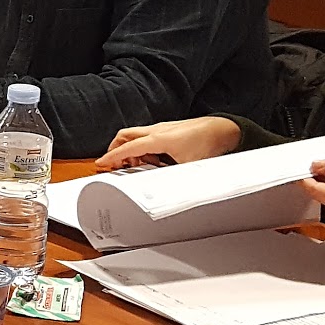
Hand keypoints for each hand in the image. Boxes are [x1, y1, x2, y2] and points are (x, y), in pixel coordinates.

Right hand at [97, 116, 241, 169]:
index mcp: (158, 139)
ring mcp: (162, 127)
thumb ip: (172, 179)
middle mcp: (157, 130)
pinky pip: (147, 137)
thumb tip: (165, 196)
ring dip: (133, 150)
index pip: (128, 148)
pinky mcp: (167, 129)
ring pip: (135, 136)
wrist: (223, 129)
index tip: (101, 163)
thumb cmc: (208, 143)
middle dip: (116, 149)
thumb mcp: (188, 167)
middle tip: (116, 164)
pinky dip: (144, 148)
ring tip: (142, 166)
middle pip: (125, 136)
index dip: (112, 156)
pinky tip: (156, 160)